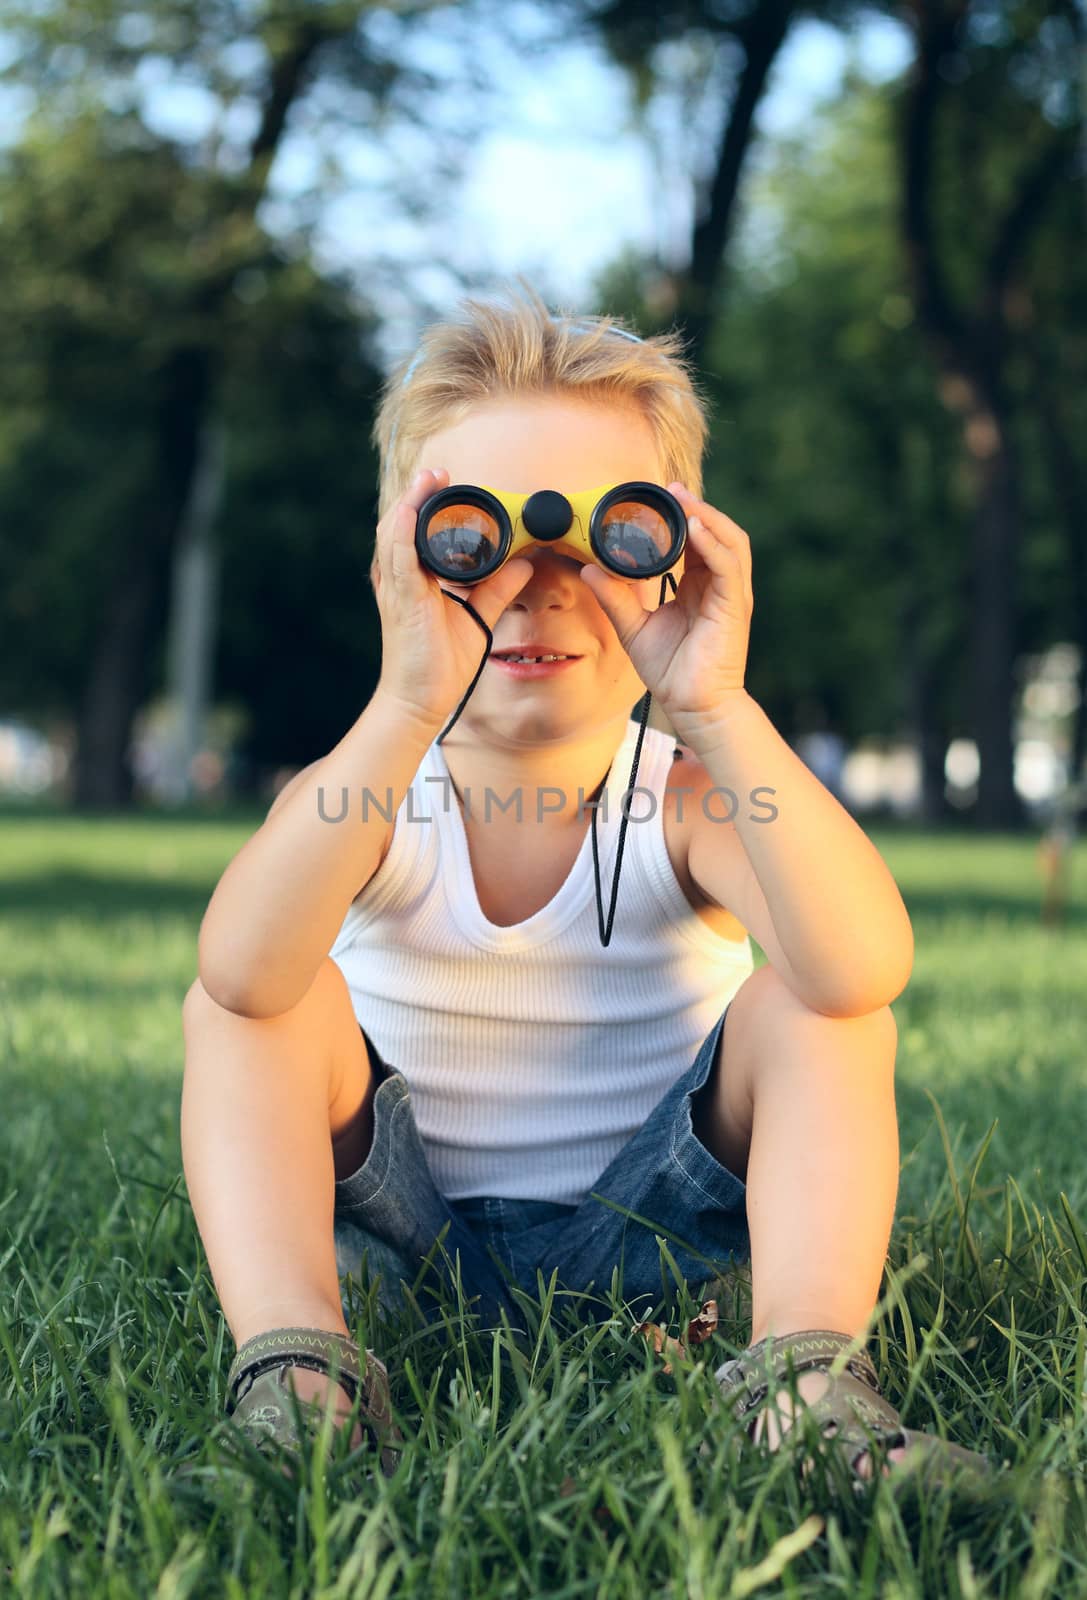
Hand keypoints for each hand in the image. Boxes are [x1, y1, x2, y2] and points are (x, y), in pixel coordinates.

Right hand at [371, 467, 533, 727]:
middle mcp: (399, 579)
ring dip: (411, 502)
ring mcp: (397, 589)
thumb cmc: (439, 663)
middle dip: (418, 494)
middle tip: (439, 472)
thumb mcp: (477, 616)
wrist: (421, 700)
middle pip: (400, 524)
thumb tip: (526, 563)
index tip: (448, 483)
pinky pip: (398, 559)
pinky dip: (403, 532)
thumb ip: (498, 588)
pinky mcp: (402, 602)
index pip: (414, 532)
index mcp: (412, 579)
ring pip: (394, 533)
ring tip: (428, 478)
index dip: (427, 505)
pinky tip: (411, 511)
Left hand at [578, 482, 752, 721]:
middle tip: (668, 488)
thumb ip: (615, 597)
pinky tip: (694, 528)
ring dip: (707, 516)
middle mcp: (719, 585)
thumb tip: (588, 570)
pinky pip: (728, 566)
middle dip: (695, 507)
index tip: (655, 498)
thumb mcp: (634, 627)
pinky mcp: (735, 606)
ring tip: (683, 498)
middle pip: (716, 532)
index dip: (680, 516)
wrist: (694, 706)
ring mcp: (731, 594)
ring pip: (729, 541)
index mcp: (699, 585)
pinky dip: (712, 543)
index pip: (696, 540)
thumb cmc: (672, 671)